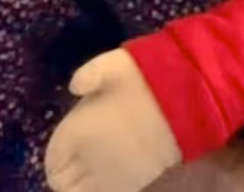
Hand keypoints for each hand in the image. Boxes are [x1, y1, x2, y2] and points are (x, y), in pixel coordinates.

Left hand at [45, 49, 183, 191]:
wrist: (190, 100)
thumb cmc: (147, 79)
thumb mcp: (114, 63)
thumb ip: (89, 75)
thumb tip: (75, 86)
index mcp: (75, 133)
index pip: (52, 159)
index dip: (57, 155)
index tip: (67, 148)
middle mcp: (87, 161)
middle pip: (63, 183)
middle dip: (67, 174)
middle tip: (79, 161)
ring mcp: (111, 176)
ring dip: (84, 185)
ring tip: (95, 171)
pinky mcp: (136, 183)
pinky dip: (106, 188)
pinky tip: (116, 173)